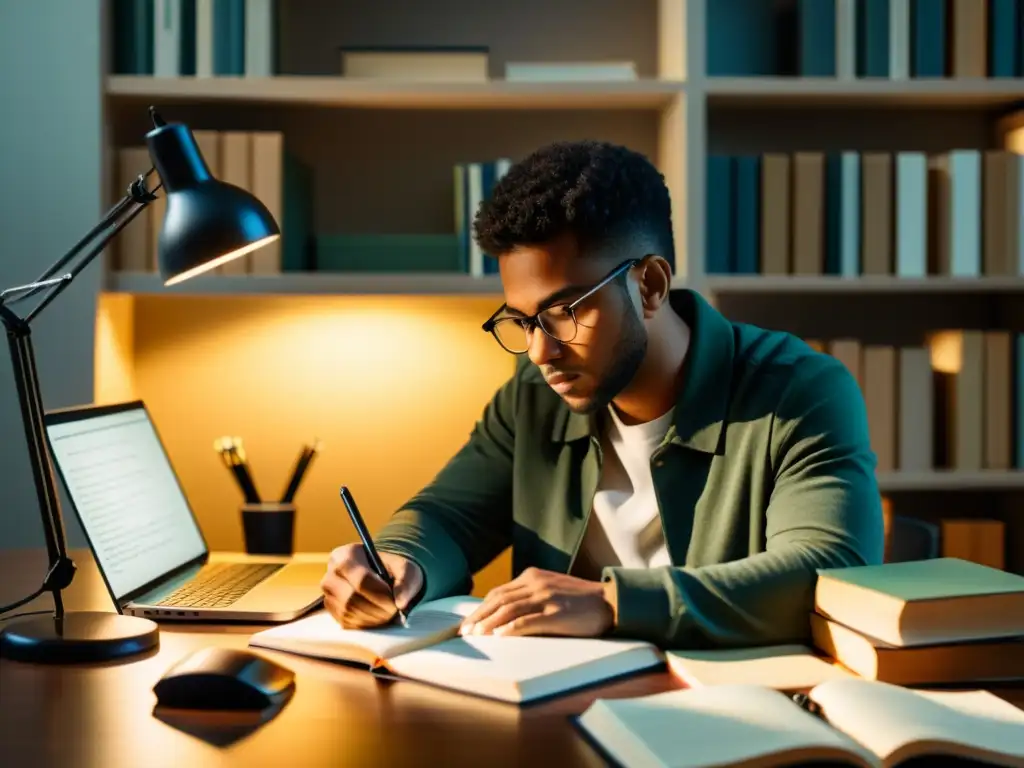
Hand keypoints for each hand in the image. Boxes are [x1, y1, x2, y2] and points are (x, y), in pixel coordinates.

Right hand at [320, 543, 423, 628]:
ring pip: (348, 612)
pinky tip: (377, 617)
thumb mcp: (404, 567)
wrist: (379, 577)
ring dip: (373, 617)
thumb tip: (401, 603)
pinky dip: (366, 623)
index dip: (380, 594)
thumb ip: (406, 581)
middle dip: (377, 608)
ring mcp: (328, 594)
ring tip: (388, 613)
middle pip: (352, 598)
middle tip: (394, 611)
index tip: (396, 602)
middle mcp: (331, 575)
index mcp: (345, 555)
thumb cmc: (391, 569)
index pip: (361, 579)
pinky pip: (347, 622)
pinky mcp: (331, 611)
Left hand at [459, 567, 615, 637]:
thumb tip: (503, 616)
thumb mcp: (551, 590)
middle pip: (499, 599)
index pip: (499, 592)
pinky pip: (529, 621)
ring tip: (476, 636)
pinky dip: (511, 629)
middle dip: (479, 616)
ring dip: (489, 623)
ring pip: (509, 610)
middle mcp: (536, 584)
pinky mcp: (557, 613)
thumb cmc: (580, 601)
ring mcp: (546, 597)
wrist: (611, 602)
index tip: (467, 622)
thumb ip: (530, 596)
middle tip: (464, 632)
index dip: (480, 608)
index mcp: (533, 576)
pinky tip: (499, 637)